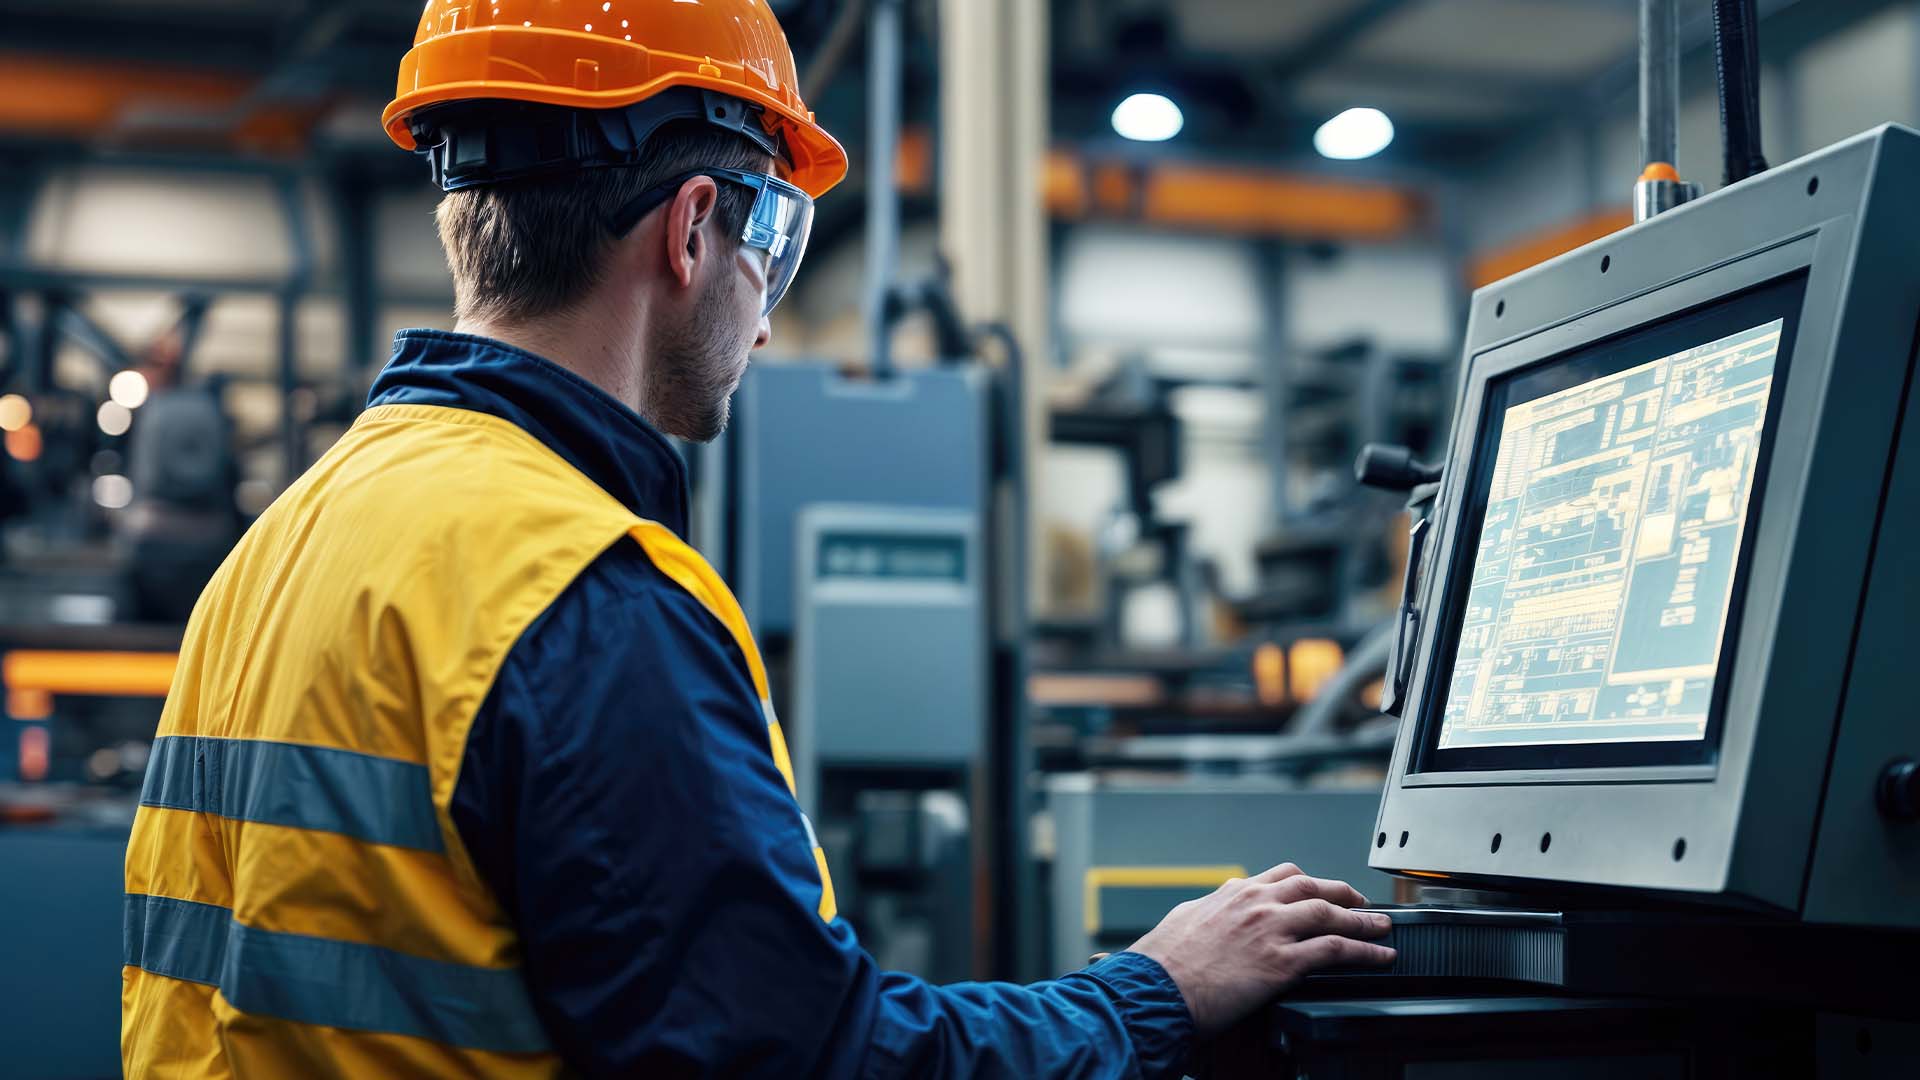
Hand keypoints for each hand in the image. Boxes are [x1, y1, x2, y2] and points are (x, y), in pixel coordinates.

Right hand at [1127, 863, 1393, 1036]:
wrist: (1157, 989)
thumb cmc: (1163, 963)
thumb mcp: (1186, 920)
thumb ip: (1210, 912)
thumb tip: (1215, 913)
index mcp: (1234, 894)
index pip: (1283, 876)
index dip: (1310, 882)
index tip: (1323, 889)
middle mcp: (1257, 905)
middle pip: (1313, 888)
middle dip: (1343, 893)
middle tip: (1362, 903)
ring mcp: (1272, 931)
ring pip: (1331, 915)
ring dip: (1363, 921)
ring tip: (1382, 927)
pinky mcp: (1282, 962)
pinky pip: (1336, 951)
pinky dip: (1365, 952)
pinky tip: (1380, 956)